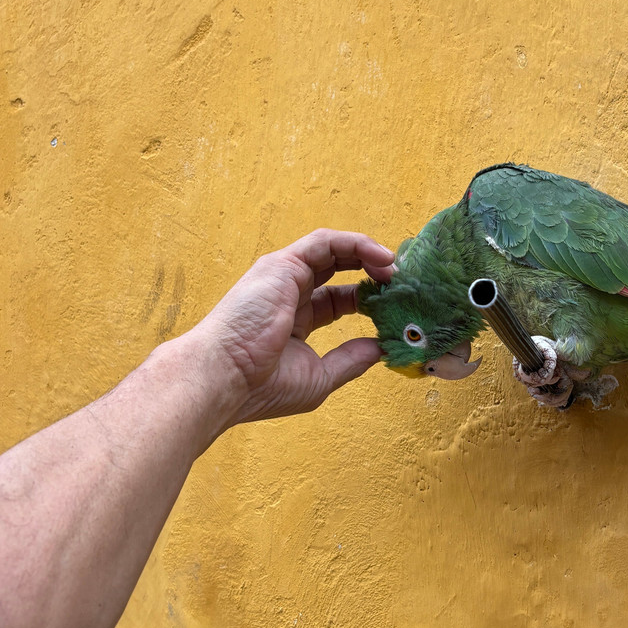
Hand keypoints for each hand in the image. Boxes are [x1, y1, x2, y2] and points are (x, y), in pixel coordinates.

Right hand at [192, 229, 394, 425]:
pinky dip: (356, 244)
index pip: (341, 300)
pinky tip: (381, 258)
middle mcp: (290, 293)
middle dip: (374, 271)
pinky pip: (325, 242)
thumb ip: (350, 359)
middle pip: (340, 270)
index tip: (398, 306)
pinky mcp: (283, 264)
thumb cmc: (261, 386)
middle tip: (404, 282)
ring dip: (370, 254)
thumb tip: (381, 348)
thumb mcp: (319, 377)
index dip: (370, 299)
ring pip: (335, 249)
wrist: (223, 379)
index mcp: (297, 321)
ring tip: (396, 269)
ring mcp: (284, 276)